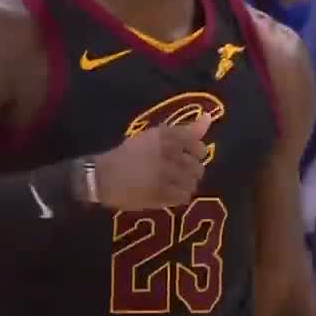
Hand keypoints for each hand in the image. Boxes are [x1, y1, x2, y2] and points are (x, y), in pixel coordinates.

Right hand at [94, 114, 211, 209]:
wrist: (105, 176)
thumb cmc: (129, 153)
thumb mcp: (155, 136)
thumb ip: (185, 129)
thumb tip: (210, 118)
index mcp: (165, 137)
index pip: (197, 145)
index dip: (196, 152)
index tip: (189, 154)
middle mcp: (167, 155)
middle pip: (197, 167)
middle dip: (191, 170)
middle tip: (178, 171)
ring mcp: (165, 177)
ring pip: (192, 183)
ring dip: (186, 183)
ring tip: (174, 182)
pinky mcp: (160, 195)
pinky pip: (183, 197)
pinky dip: (179, 195)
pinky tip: (169, 192)